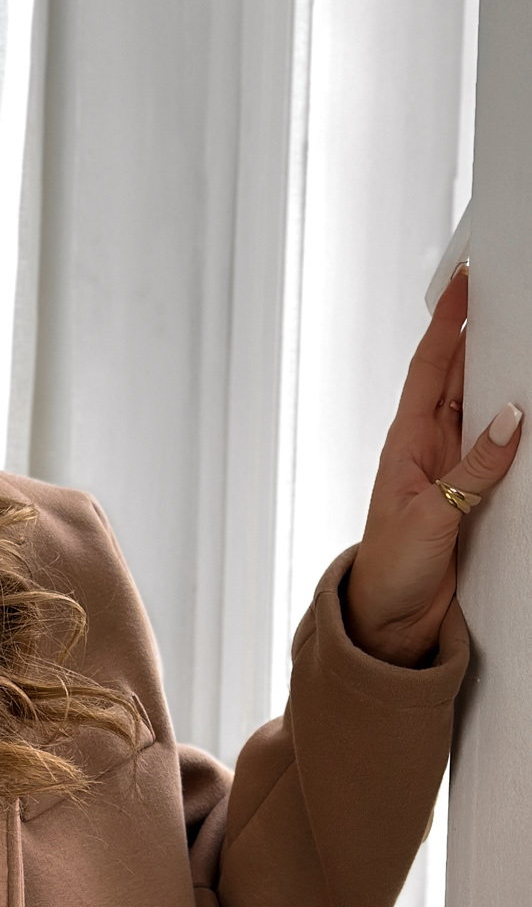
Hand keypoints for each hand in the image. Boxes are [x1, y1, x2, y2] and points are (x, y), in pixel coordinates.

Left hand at [346, 265, 522, 666]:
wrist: (388, 621)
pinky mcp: (469, 495)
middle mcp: (428, 450)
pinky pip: (497, 450)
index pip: (429, 370)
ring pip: (480, 410)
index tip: (464, 285)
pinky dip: (514, 429)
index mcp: (406, 444)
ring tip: (523, 340)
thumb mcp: (432, 516)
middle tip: (506, 298)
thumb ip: (473, 469)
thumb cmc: (390, 570)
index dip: (446, 326)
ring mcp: (450, 470)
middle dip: (480, 338)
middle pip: (459, 380)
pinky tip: (530, 412)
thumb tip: (510, 419)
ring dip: (500, 379)